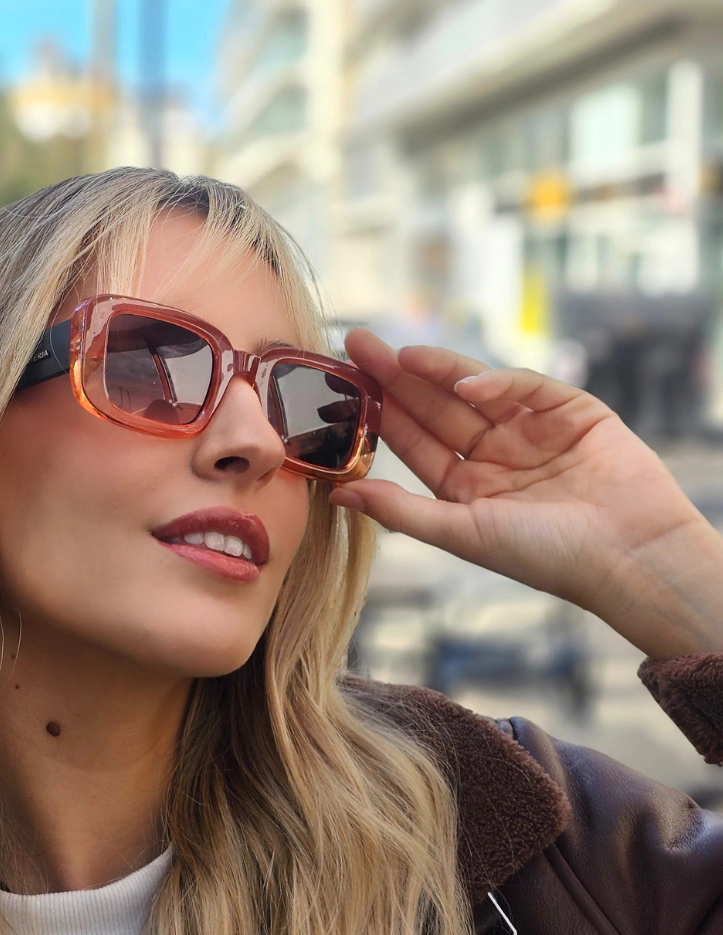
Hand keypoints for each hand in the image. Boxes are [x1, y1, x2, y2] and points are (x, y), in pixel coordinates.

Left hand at [330, 328, 722, 659]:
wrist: (630, 556)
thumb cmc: (545, 556)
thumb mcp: (462, 533)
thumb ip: (400, 511)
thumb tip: (339, 494)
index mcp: (467, 486)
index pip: (415, 440)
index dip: (381, 411)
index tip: (346, 383)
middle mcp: (495, 454)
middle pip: (437, 407)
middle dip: (398, 376)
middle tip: (357, 342)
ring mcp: (531, 430)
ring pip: (475, 390)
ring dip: (436, 369)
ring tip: (397, 354)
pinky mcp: (571, 410)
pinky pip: (525, 387)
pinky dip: (497, 381)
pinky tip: (465, 383)